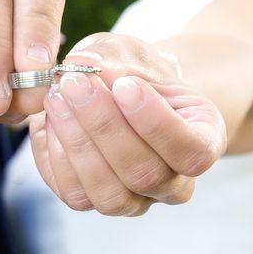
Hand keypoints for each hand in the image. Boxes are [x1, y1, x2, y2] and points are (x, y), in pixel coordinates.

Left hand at [29, 33, 225, 215]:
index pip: (190, 151)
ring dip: (77, 144)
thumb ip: (113, 58)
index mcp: (203, 141)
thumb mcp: (132, 53)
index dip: (156, 123)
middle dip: (104, 126)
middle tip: (75, 83)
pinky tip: (49, 118)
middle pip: (145, 174)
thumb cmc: (136, 70)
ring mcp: (137, 200)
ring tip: (56, 97)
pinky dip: (55, 157)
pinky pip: (75, 193)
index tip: (125, 85)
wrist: (123, 90)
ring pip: (110, 194)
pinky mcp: (96, 200)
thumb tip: (80, 65)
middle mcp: (174, 183)